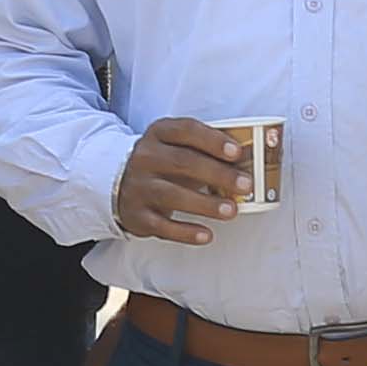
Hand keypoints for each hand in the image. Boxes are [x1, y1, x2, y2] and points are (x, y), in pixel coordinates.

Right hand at [113, 118, 256, 242]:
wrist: (118, 183)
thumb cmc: (162, 163)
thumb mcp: (177, 146)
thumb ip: (207, 151)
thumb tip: (248, 163)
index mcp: (159, 134)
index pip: (186, 131)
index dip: (213, 140)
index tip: (236, 152)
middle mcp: (145, 157)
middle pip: (183, 162)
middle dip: (218, 174)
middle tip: (246, 184)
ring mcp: (138, 187)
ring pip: (173, 195)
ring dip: (206, 204)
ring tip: (232, 210)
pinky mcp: (137, 215)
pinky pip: (162, 226)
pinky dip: (186, 232)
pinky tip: (206, 234)